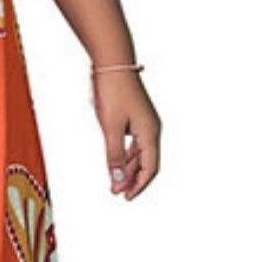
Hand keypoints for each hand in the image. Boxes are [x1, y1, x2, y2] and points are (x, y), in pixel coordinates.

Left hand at [91, 70, 160, 199]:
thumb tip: (118, 179)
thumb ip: (113, 155)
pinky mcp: (134, 116)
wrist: (112, 63)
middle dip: (131, 179)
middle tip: (116, 192)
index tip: (127, 198)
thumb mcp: (110, 127)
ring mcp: (143, 122)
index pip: (150, 167)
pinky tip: (114, 161)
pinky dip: (124, 154)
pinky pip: (133, 142)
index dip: (139, 185)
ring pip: (138, 152)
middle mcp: (151, 128)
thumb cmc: (112, 92)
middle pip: (145, 162)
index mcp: (150, 132)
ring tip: (113, 181)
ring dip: (127, 168)